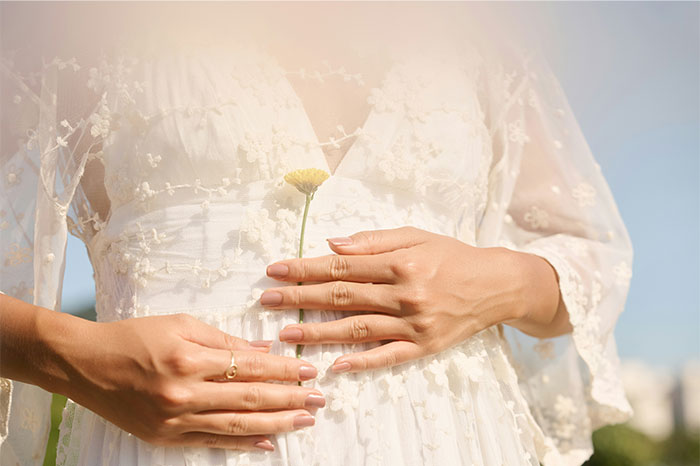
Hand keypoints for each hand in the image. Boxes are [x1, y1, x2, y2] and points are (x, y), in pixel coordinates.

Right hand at [44, 313, 323, 451]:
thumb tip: (264, 351)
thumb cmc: (133, 336)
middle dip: (290, 399)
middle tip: (319, 399)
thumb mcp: (180, 324)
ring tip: (304, 421)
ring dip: (276, 423)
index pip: (250, 368)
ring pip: (237, 424)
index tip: (309, 370)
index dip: (284, 371)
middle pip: (250, 399)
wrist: (85, 364)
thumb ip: (225, 340)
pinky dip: (242, 442)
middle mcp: (184, 393)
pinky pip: (212, 442)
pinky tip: (267, 442)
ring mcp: (174, 420)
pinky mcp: (165, 438)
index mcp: (189, 359)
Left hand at [260, 226, 568, 372]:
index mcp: (400, 262)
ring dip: (319, 332)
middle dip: (300, 297)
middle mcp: (404, 293)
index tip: (276, 270)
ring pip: (356, 328)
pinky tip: (334, 366)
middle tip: (267, 300)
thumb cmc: (452, 256)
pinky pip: (387, 357)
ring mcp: (413, 324)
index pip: (341, 266)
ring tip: (286, 333)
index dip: (305, 268)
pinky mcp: (423, 347)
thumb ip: (373, 241)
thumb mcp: (416, 236)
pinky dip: (361, 362)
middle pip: (342, 296)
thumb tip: (332, 245)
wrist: (496, 285)